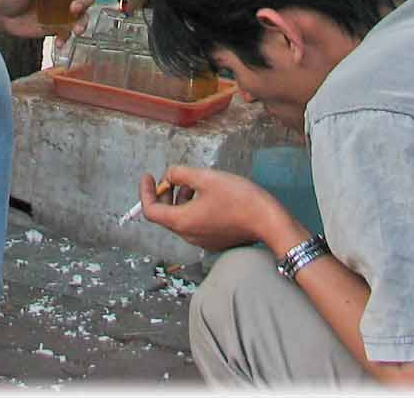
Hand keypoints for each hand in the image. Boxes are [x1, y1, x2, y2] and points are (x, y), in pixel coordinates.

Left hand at [0, 0, 94, 40]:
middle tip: (74, 9)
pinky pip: (68, 33)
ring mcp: (62, 13)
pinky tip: (58, 43)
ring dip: (82, 23)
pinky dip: (66, 38)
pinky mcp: (57, 27)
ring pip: (82, 16)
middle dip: (84, 2)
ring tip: (76, 31)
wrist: (1, 15)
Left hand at [137, 165, 288, 251]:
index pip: (151, 210)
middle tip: (173, 177)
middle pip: (166, 215)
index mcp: (181, 221)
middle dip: (166, 194)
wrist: (267, 221)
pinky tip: (207, 195)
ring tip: (194, 182)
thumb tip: (169, 175)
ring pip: (181, 218)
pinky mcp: (215, 240)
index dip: (145, 192)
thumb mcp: (206, 178)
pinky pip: (195, 223)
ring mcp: (202, 240)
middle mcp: (188, 235)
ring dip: (181, 199)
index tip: (148, 177)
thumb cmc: (238, 198)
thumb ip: (180, 174)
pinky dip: (193, 207)